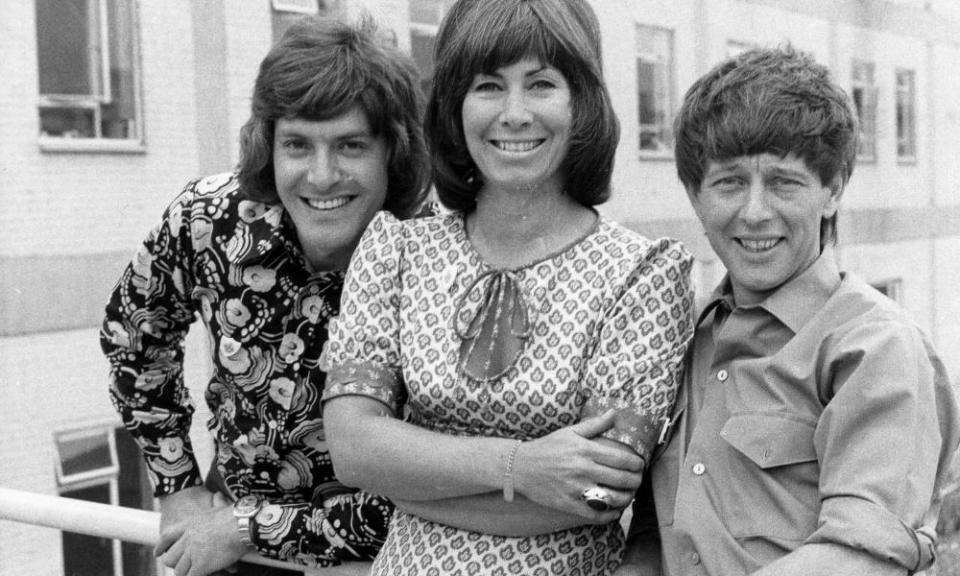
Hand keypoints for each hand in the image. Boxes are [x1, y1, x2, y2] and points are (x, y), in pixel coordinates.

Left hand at [155, 490, 247, 575]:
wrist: (241, 524)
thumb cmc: (235, 515)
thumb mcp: (219, 506)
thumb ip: (215, 503)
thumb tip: (219, 495)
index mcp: (189, 525)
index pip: (166, 537)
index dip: (161, 546)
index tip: (157, 553)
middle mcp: (187, 539)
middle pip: (170, 558)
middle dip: (176, 563)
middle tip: (183, 566)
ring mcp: (192, 553)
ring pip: (179, 570)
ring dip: (187, 573)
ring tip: (194, 572)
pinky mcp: (201, 566)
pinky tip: (203, 575)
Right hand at [514, 411, 643, 520]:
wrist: (520, 466)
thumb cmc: (547, 447)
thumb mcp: (569, 432)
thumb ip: (594, 424)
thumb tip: (614, 413)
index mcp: (585, 450)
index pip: (622, 459)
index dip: (637, 464)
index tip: (640, 465)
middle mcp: (582, 469)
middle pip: (621, 479)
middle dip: (636, 481)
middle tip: (638, 480)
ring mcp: (575, 489)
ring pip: (612, 499)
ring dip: (627, 498)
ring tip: (630, 495)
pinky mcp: (568, 504)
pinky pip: (596, 514)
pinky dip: (610, 515)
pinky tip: (614, 510)